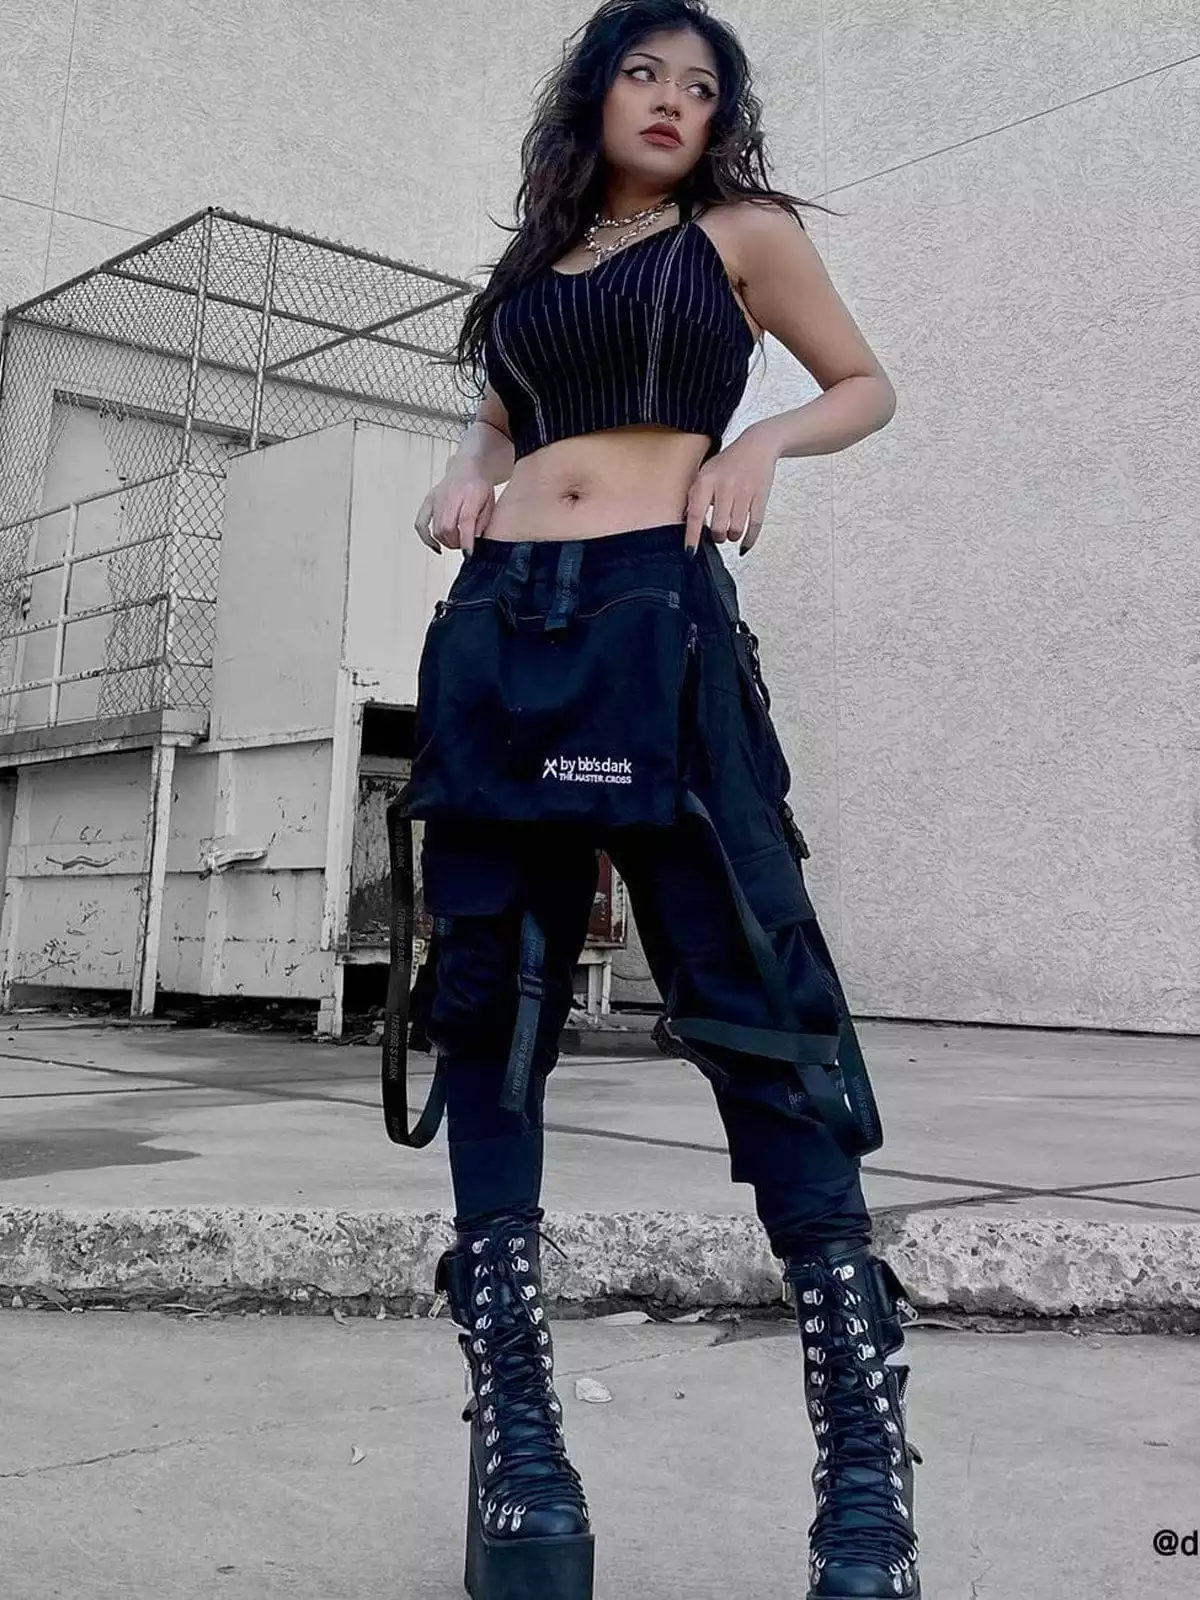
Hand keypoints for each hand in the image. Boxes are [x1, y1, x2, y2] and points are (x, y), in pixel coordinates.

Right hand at [414, 468, 494, 556]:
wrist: (469, 465)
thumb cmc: (481, 486)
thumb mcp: (490, 504)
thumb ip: (482, 524)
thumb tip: (472, 545)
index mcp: (470, 493)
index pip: (465, 520)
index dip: (466, 541)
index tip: (469, 554)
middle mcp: (451, 495)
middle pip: (447, 527)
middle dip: (456, 543)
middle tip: (465, 547)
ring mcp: (437, 498)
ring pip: (436, 529)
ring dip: (446, 542)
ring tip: (456, 543)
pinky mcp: (429, 500)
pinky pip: (421, 523)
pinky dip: (426, 538)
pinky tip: (436, 546)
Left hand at [684, 424, 779, 555]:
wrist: (757, 445)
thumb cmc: (727, 463)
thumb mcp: (706, 473)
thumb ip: (694, 496)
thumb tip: (685, 522)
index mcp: (707, 480)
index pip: (695, 514)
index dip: (692, 537)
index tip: (690, 552)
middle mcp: (725, 486)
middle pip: (718, 527)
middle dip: (717, 537)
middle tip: (717, 534)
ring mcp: (744, 491)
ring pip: (736, 529)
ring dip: (732, 537)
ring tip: (730, 534)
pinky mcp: (761, 496)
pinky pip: (755, 525)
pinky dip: (749, 540)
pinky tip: (744, 545)